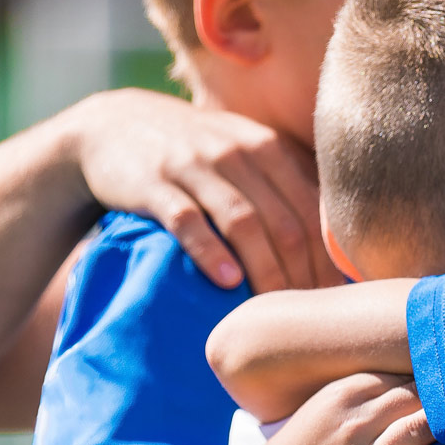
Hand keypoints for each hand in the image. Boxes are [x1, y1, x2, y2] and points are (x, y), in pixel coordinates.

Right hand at [62, 89, 342, 292]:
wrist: (113, 126)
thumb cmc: (192, 152)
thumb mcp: (241, 152)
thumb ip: (283, 184)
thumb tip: (331, 244)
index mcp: (266, 147)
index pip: (311, 209)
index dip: (325, 259)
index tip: (331, 300)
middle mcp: (236, 152)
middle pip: (284, 221)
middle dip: (300, 274)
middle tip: (306, 318)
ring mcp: (194, 166)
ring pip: (243, 222)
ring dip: (264, 270)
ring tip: (273, 312)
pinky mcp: (154, 183)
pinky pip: (187, 220)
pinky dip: (210, 252)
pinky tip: (226, 282)